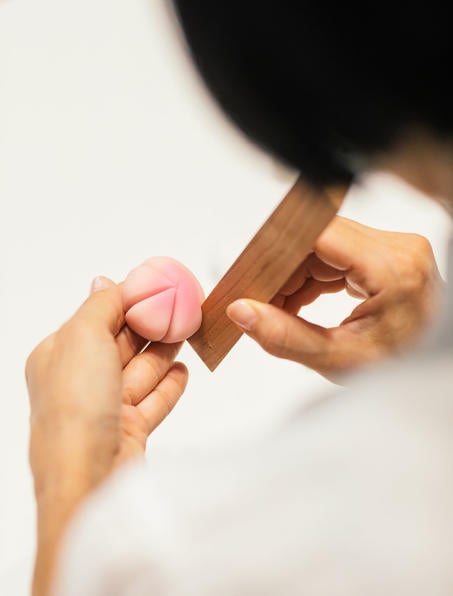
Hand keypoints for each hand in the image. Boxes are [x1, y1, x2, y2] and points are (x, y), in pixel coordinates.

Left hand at [26, 276, 186, 595]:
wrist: (88, 477)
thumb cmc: (75, 408)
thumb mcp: (83, 337)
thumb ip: (101, 306)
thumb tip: (105, 282)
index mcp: (59, 356)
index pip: (98, 319)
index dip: (129, 302)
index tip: (158, 289)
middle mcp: (80, 382)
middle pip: (123, 345)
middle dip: (152, 326)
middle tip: (181, 308)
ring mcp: (106, 408)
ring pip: (141, 372)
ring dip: (164, 353)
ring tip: (187, 333)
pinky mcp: (129, 431)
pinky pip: (153, 401)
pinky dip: (168, 385)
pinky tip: (182, 372)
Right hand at [227, 217, 442, 380]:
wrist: (435, 373)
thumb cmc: (403, 368)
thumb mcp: (339, 359)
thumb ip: (286, 336)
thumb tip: (242, 312)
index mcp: (392, 268)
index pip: (319, 236)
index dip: (278, 250)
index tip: (250, 274)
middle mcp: (397, 249)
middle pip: (318, 240)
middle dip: (282, 270)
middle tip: (256, 300)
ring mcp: (394, 250)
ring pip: (322, 247)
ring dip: (293, 276)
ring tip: (274, 309)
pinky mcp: (386, 257)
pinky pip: (335, 257)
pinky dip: (311, 279)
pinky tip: (295, 304)